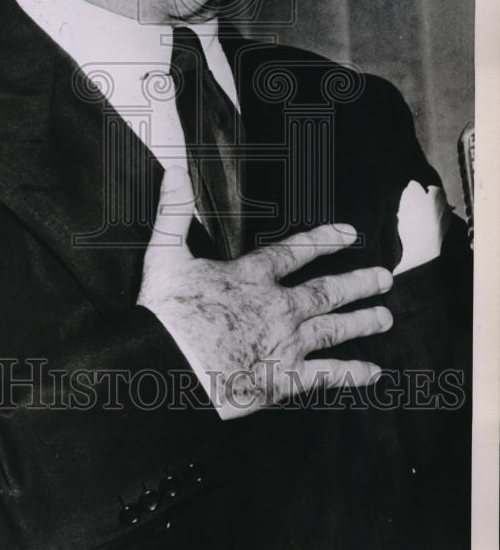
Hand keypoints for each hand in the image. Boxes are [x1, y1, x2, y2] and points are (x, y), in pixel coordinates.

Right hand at [137, 167, 393, 419]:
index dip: (324, 240)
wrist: (166, 365)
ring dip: (362, 322)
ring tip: (386, 318)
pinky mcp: (282, 379)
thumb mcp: (163, 253)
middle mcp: (276, 307)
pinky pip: (325, 376)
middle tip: (385, 279)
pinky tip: (374, 373)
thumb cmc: (164, 312)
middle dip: (357, 283)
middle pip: (325, 292)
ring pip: (333, 330)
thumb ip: (174, 210)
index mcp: (250, 277)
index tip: (351, 233)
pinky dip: (351, 374)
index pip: (294, 252)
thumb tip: (176, 170)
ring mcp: (283, 344)